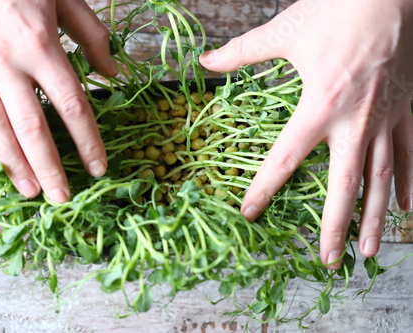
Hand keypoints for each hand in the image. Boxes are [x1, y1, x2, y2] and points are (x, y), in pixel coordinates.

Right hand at [0, 0, 116, 202]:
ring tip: (30, 191)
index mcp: (41, 46)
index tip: (97, 168)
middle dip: (50, 167)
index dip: (87, 141)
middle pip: (32, 128)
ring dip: (12, 164)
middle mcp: (6, 63)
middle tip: (63, 199)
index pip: (71, 105)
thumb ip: (92, 37)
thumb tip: (113, 75)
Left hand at [200, 0, 412, 268]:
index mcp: (320, 104)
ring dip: (376, 218)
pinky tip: (405, 210)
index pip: (285, 158)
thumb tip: (204, 60)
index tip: (249, 214)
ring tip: (370, 253)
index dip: (264, 188)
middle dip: (335, 227)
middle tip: (329, 261)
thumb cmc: (337, 9)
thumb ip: (242, 51)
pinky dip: (408, 183)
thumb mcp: (285, 30)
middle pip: (344, 185)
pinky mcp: (409, 109)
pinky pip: (410, 154)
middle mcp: (355, 120)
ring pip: (382, 179)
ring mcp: (387, 117)